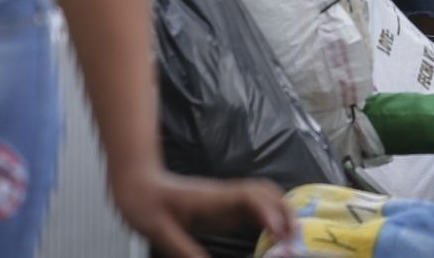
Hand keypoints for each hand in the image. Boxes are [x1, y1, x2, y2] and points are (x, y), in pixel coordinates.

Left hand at [112, 167, 291, 257]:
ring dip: (282, 213)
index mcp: (211, 197)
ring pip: (265, 197)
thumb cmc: (146, 202)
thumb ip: (185, 250)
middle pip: (266, 192)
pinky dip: (271, 219)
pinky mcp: (225, 206)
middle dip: (285, 212)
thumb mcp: (160, 231)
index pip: (249, 196)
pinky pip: (255, 208)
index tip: (279, 233)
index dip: (268, 211)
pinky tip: (274, 237)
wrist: (139, 184)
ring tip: (290, 240)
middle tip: (295, 241)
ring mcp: (227, 198)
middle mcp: (225, 194)